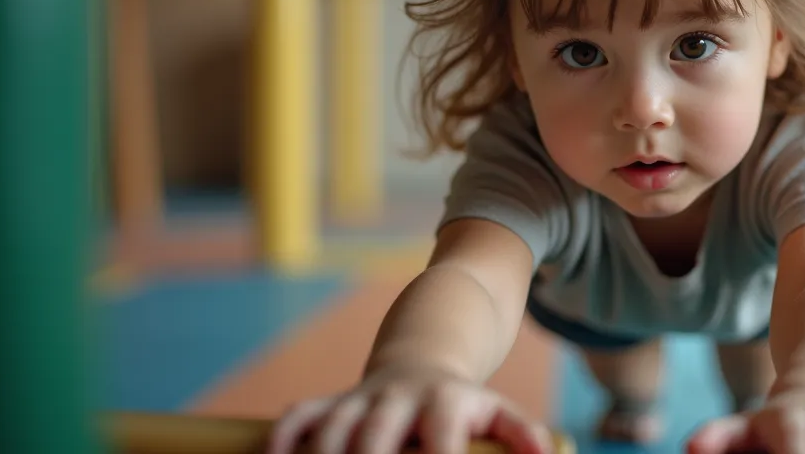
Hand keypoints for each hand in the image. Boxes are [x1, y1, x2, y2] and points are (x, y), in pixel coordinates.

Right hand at [267, 365, 552, 453]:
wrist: (422, 363)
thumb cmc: (463, 407)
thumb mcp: (497, 412)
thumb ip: (523, 434)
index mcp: (445, 404)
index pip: (442, 442)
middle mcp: (399, 399)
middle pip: (374, 437)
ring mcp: (361, 400)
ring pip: (329, 428)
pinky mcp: (330, 403)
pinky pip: (296, 418)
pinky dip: (282, 441)